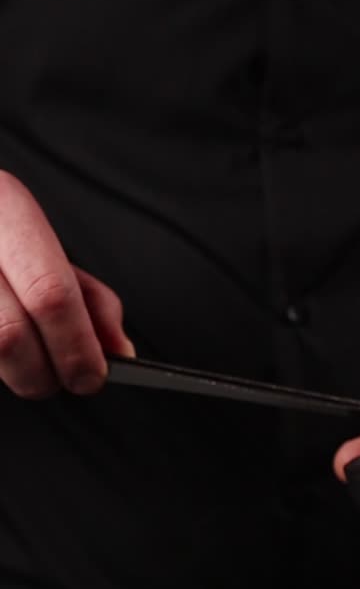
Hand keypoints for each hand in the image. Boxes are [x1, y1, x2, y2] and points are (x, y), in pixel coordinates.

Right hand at [0, 171, 133, 397]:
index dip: (76, 345)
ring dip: (17, 374)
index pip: (49, 292)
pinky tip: (4, 354)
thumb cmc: (1, 235)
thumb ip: (87, 296)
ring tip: (32, 367)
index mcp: (6, 207)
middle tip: (67, 380)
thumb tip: (118, 349)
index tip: (93, 375)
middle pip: (8, 334)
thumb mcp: (46, 246)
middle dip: (45, 373)